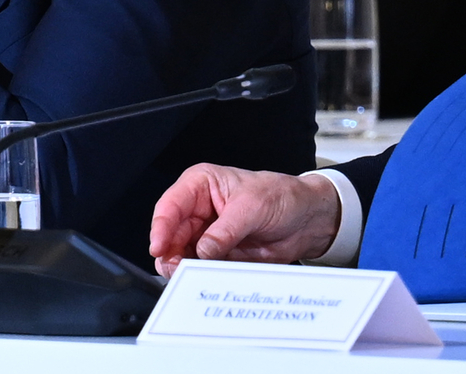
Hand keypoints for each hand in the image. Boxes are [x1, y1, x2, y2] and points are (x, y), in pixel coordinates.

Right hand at [148, 164, 341, 276]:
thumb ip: (224, 231)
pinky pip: (201, 269)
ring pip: (181, 255)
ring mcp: (206, 234)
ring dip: (183, 268)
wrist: (307, 220)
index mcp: (200, 185)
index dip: (161, 228)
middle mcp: (198, 210)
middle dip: (171, 254)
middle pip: (171, 235)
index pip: (170, 206)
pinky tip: (205, 279)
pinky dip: (201, 276)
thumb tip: (202, 252)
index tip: (159, 248)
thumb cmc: (281, 196)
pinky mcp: (217, 255)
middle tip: (177, 270)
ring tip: (192, 276)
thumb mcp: (252, 207)